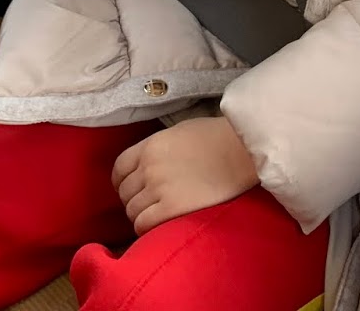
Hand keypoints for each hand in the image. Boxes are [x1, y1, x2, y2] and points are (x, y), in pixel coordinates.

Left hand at [111, 116, 260, 233]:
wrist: (240, 150)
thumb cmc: (216, 137)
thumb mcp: (179, 132)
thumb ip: (158, 147)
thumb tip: (150, 161)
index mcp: (149, 146)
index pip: (119, 168)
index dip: (121, 182)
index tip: (129, 189)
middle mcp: (148, 167)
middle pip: (125, 192)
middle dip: (132, 200)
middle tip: (146, 205)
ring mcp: (158, 188)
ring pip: (132, 211)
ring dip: (139, 216)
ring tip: (154, 217)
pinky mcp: (172, 208)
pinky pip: (144, 224)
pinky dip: (145, 228)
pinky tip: (156, 227)